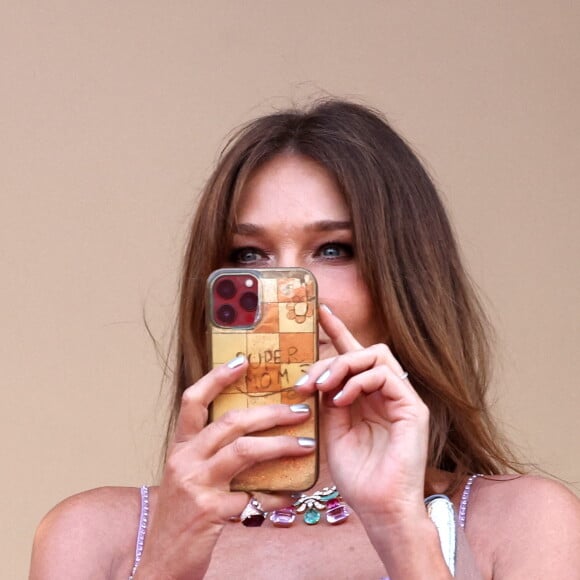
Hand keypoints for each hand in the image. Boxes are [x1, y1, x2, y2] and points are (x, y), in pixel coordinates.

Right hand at [136, 356, 314, 578]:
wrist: (160, 565)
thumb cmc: (181, 518)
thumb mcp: (188, 479)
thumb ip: (212, 456)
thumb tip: (255, 436)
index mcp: (181, 448)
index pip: (193, 401)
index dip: (217, 378)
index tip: (242, 361)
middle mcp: (185, 461)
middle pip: (230, 422)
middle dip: (269, 413)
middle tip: (299, 410)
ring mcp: (196, 486)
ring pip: (243, 452)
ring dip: (279, 445)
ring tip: (306, 445)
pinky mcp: (209, 512)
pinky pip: (253, 498)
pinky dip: (276, 495)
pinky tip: (293, 496)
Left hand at [296, 306, 429, 523]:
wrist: (379, 507)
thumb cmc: (357, 475)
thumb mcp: (332, 430)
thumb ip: (328, 400)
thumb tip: (318, 375)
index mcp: (366, 397)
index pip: (353, 355)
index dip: (337, 331)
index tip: (319, 311)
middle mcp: (386, 393)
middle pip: (363, 350)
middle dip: (331, 357)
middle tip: (307, 382)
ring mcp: (401, 399)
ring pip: (376, 355)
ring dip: (344, 365)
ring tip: (323, 388)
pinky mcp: (413, 408)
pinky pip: (386, 375)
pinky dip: (359, 382)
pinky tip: (342, 399)